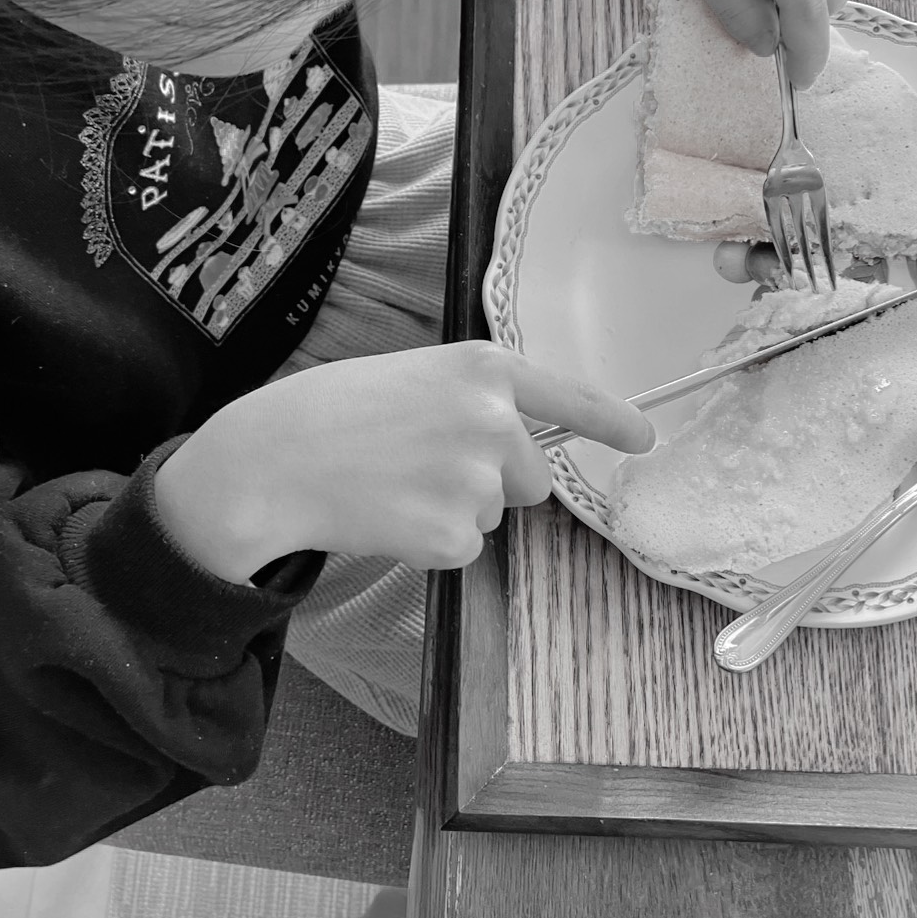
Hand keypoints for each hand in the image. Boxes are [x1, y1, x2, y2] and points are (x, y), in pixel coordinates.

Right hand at [153, 342, 654, 582]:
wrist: (270, 462)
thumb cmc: (330, 414)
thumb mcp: (411, 378)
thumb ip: (471, 400)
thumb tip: (512, 449)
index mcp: (481, 369)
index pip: (570, 398)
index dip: (613, 422)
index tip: (646, 438)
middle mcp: (491, 420)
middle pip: (532, 476)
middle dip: (493, 480)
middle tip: (419, 464)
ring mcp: (476, 479)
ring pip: (493, 514)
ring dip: (452, 509)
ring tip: (391, 482)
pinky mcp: (453, 534)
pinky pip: (464, 548)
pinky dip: (429, 542)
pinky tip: (386, 514)